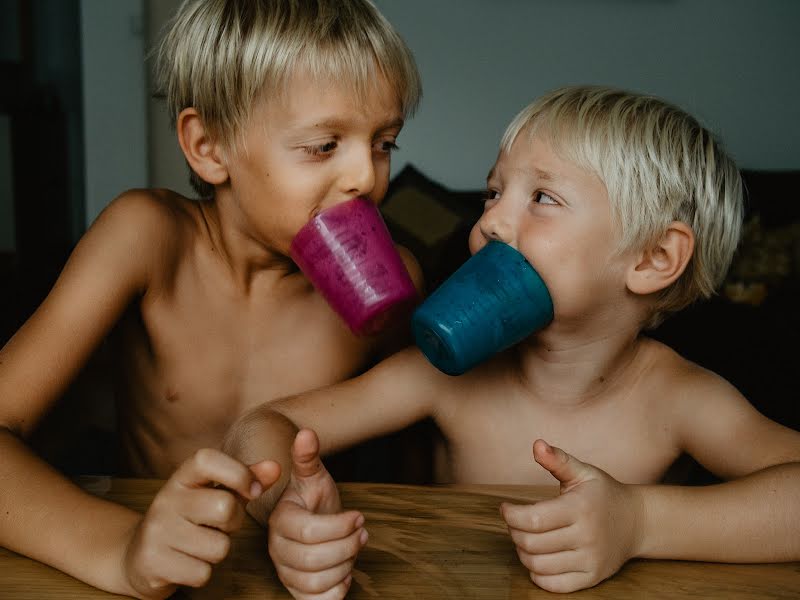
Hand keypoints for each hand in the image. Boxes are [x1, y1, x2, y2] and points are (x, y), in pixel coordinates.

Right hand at [122, 448, 280, 598]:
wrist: (138, 556)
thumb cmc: (189, 520)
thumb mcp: (214, 494)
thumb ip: (245, 480)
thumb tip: (275, 468)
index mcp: (182, 478)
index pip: (207, 459)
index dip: (237, 472)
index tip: (252, 490)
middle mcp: (166, 500)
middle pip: (224, 507)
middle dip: (233, 523)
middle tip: (219, 526)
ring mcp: (157, 531)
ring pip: (218, 547)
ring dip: (217, 551)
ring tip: (200, 544)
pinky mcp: (153, 563)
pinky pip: (202, 573)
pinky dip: (202, 573)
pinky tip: (187, 563)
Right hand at [268, 429, 367, 598]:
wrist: (312, 519)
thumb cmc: (314, 498)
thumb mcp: (314, 476)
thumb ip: (308, 457)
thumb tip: (306, 433)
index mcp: (280, 519)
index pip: (309, 532)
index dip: (341, 526)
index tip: (360, 516)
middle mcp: (276, 549)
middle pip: (314, 560)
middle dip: (348, 547)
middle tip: (363, 533)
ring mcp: (284, 571)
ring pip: (316, 582)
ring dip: (345, 567)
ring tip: (355, 549)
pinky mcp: (295, 590)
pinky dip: (335, 592)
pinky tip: (345, 574)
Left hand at [500, 439, 642, 592]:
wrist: (637, 522)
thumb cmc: (603, 494)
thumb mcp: (582, 472)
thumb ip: (557, 460)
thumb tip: (537, 445)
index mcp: (580, 508)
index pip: (533, 520)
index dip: (510, 515)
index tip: (505, 508)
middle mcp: (586, 536)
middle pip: (531, 543)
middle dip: (514, 532)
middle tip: (516, 522)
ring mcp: (590, 560)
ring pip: (538, 566)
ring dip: (523, 553)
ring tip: (525, 538)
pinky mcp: (592, 578)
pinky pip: (554, 585)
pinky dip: (537, 575)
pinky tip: (537, 558)